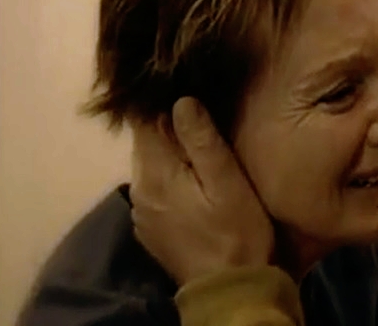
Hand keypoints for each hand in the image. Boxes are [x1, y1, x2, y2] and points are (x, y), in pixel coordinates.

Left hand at [129, 97, 274, 284]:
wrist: (231, 291)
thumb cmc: (238, 232)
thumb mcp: (228, 183)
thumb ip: (202, 141)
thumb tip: (181, 101)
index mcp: (156, 173)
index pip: (144, 122)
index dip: (162, 101)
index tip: (186, 86)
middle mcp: (139, 190)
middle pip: (146, 142)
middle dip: (167, 124)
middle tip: (202, 109)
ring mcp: (142, 212)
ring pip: (150, 164)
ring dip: (170, 151)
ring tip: (199, 140)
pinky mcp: (151, 228)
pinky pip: (155, 188)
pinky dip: (170, 176)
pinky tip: (193, 178)